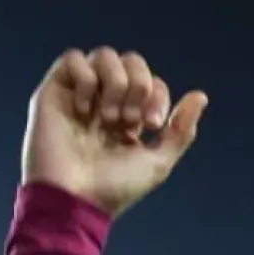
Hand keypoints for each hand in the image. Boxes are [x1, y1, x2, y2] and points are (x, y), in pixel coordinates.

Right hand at [21, 48, 207, 217]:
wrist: (75, 199)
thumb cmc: (115, 187)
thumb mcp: (158, 161)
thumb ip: (180, 130)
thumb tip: (200, 96)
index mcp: (128, 116)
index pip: (152, 82)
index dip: (158, 95)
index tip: (152, 125)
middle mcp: (104, 101)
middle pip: (131, 61)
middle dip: (139, 85)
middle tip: (132, 119)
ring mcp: (79, 94)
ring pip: (105, 55)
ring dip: (116, 83)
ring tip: (110, 118)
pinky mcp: (53, 91)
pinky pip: (73, 58)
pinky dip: (87, 79)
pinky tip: (85, 111)